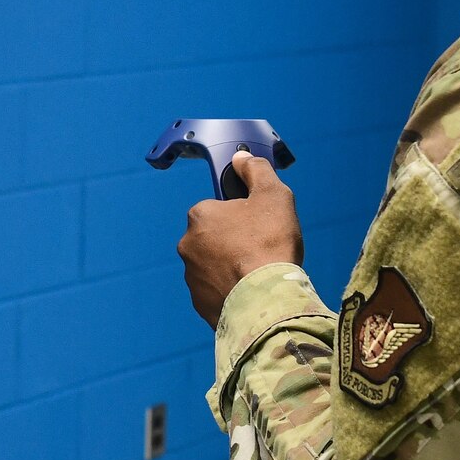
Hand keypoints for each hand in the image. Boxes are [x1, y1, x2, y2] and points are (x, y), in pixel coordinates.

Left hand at [177, 153, 303, 326]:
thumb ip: (256, 170)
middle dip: (234, 242)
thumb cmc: (268, 243)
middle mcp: (187, 244)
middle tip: (260, 250)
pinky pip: (215, 290)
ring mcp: (191, 276)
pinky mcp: (199, 302)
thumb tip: (241, 157)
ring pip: (213, 265)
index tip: (259, 226)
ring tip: (257, 274)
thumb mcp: (272, 195)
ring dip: (231, 267)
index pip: (220, 208)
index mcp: (200, 215)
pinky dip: (230, 290)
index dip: (243, 215)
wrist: (266, 300)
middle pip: (214, 237)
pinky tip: (249, 292)